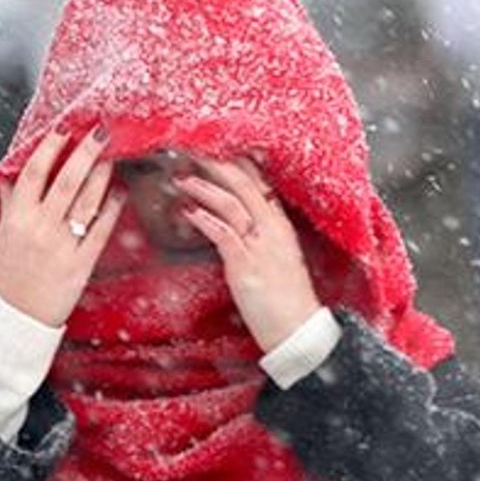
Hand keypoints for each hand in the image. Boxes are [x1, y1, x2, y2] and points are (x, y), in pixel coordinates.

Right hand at [0, 127, 126, 326]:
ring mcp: (63, 246)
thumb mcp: (0, 236)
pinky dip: (111, 208)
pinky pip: (100, 231)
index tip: (64, 129)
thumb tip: (8, 175)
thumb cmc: (5, 276)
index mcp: (16, 218)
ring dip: (102, 175)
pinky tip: (119, 192)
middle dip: (86, 152)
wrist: (14, 318)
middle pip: (67, 181)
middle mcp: (40, 228)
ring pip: (87, 202)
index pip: (34, 173)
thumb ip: (9, 203)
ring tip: (111, 156)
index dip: (50, 147)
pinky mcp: (81, 265)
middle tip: (101, 131)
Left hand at [176, 158, 322, 351]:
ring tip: (181, 178)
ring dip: (203, 187)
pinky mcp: (246, 265)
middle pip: (244, 184)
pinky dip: (204, 219)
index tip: (217, 149)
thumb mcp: (278, 262)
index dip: (238, 164)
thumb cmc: (287, 302)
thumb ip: (260, 242)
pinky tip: (187, 211)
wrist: (298, 331)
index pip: (260, 184)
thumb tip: (238, 231)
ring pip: (232, 203)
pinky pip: (224, 233)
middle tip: (193, 151)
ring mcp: (260, 246)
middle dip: (216, 164)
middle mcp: (272, 230)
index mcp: (281, 227)